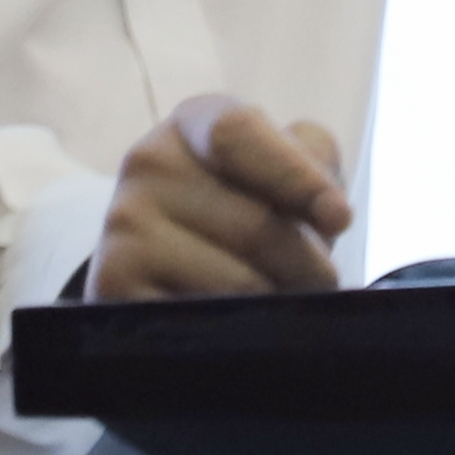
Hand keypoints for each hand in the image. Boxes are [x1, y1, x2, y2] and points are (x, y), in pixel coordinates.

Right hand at [90, 98, 352, 301]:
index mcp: (195, 122)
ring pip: (236, 281)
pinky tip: (239, 326)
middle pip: (255, 223)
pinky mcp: (114, 285)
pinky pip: (203, 322)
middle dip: (306, 266)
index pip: (239, 134)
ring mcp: (124, 225)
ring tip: (278, 303)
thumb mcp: (284, 169)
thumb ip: (314, 165)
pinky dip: (237, 332)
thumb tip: (330, 211)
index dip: (297, 179)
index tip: (339, 219)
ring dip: (276, 304)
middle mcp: (148, 162)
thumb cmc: (245, 209)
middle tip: (317, 282)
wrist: (167, 266)